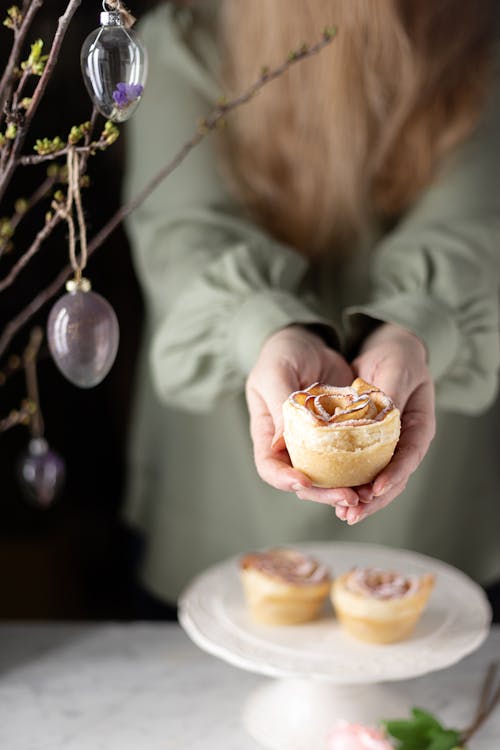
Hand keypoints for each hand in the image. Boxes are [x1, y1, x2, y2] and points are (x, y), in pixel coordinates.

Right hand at [245, 325, 359, 505]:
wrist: (310, 341)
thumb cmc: (284, 353)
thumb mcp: (275, 372)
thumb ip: (278, 404)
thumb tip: (279, 444)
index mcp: (267, 433)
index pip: (270, 468)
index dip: (284, 479)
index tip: (305, 481)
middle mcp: (290, 446)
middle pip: (304, 482)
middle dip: (325, 493)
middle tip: (350, 496)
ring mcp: (316, 445)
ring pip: (329, 479)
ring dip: (347, 489)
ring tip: (368, 495)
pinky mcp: (340, 438)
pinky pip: (350, 461)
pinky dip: (363, 472)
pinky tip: (380, 475)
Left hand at [335, 322, 435, 524]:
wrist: (389, 348)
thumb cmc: (398, 355)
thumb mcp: (397, 368)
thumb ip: (388, 393)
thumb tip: (375, 417)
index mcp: (419, 425)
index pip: (409, 457)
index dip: (393, 476)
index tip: (373, 490)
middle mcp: (404, 440)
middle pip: (392, 478)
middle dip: (373, 499)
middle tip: (351, 513)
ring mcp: (385, 444)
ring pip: (374, 478)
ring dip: (358, 497)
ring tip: (342, 513)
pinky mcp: (364, 442)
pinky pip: (357, 466)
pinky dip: (345, 479)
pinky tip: (327, 491)